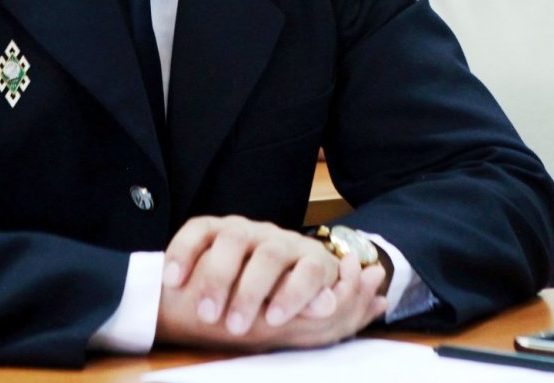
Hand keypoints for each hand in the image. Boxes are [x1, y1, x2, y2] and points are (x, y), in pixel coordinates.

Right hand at [156, 215, 386, 350]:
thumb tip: (379, 299)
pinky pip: (196, 231)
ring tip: (206, 314)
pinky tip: (175, 280)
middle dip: (251, 291)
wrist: (208, 306)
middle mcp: (273, 240)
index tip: (275, 320)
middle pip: (268, 253)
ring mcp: (239, 230)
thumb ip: (336, 312)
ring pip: (231, 240)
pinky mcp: (206, 227)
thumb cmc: (266, 314)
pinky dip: (183, 254)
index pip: (310, 267)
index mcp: (303, 259)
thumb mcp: (302, 321)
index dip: (296, 292)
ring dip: (217, 278)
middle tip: (233, 327)